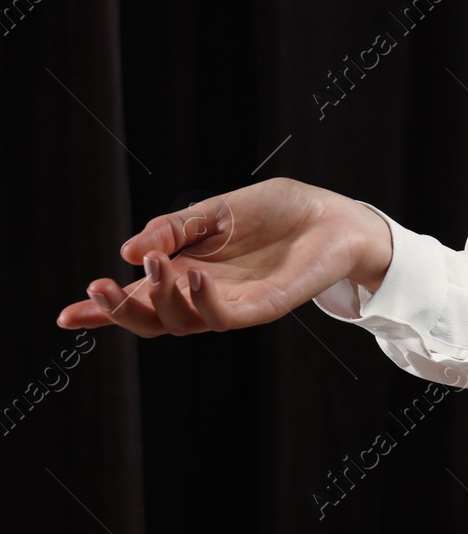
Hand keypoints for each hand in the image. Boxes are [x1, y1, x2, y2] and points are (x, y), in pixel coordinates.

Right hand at [55, 177, 393, 336]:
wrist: (334, 214)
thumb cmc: (279, 212)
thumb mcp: (215, 211)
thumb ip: (173, 229)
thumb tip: (128, 252)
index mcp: (189, 272)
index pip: (141, 298)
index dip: (103, 309)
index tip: (66, 314)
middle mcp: (207, 295)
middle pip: (153, 320)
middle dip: (120, 311)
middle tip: (98, 288)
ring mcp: (235, 305)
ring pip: (182, 323)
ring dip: (160, 298)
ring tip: (154, 265)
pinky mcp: (263, 307)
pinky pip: (226, 316)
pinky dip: (202, 301)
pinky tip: (191, 277)